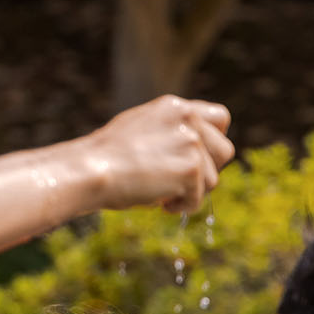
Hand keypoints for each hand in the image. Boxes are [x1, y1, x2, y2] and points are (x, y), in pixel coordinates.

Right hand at [80, 94, 234, 214]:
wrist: (89, 170)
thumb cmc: (102, 159)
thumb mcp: (138, 130)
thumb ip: (167, 133)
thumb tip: (188, 152)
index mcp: (175, 106)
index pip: (220, 119)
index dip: (212, 143)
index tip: (196, 160)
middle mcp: (189, 119)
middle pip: (224, 152)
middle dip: (206, 173)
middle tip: (178, 184)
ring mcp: (192, 143)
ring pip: (213, 180)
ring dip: (190, 193)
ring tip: (159, 194)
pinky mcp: (191, 169)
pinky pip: (197, 199)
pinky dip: (179, 207)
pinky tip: (157, 203)